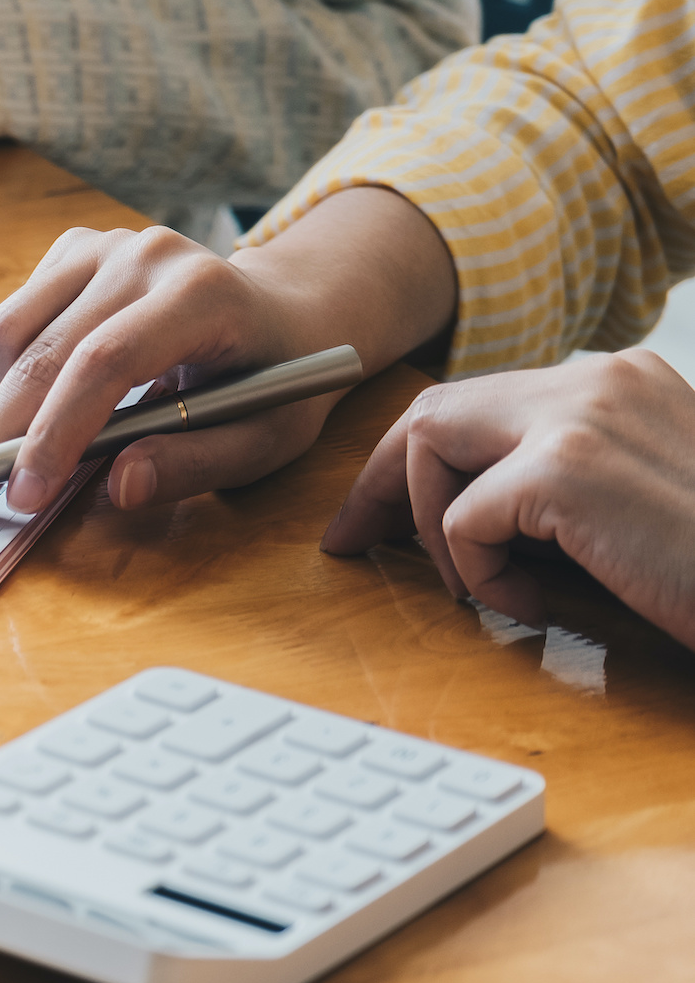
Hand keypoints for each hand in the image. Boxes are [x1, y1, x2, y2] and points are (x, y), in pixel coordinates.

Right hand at [0, 188, 458, 525]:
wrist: (287, 310)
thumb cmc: (275, 382)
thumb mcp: (265, 442)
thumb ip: (194, 465)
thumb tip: (118, 486)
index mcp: (202, 295)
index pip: (105, 361)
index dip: (56, 432)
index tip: (24, 496)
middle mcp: (146, 255)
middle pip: (46, 351)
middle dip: (1, 436)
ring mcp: (106, 244)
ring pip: (10, 333)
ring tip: (15, 457)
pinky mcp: (76, 249)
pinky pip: (13, 318)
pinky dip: (8, 374)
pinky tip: (41, 404)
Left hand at [321, 351, 694, 645]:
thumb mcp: (630, 503)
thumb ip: (558, 482)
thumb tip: (458, 509)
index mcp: (620, 381)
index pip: (480, 400)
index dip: (414, 457)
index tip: (373, 511)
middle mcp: (599, 379)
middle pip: (434, 410)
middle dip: (382, 479)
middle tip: (351, 540)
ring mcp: (581, 415)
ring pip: (430, 448)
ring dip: (435, 532)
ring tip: (486, 586)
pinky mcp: (566, 468)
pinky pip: (462, 520)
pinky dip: (474, 572)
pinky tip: (531, 604)